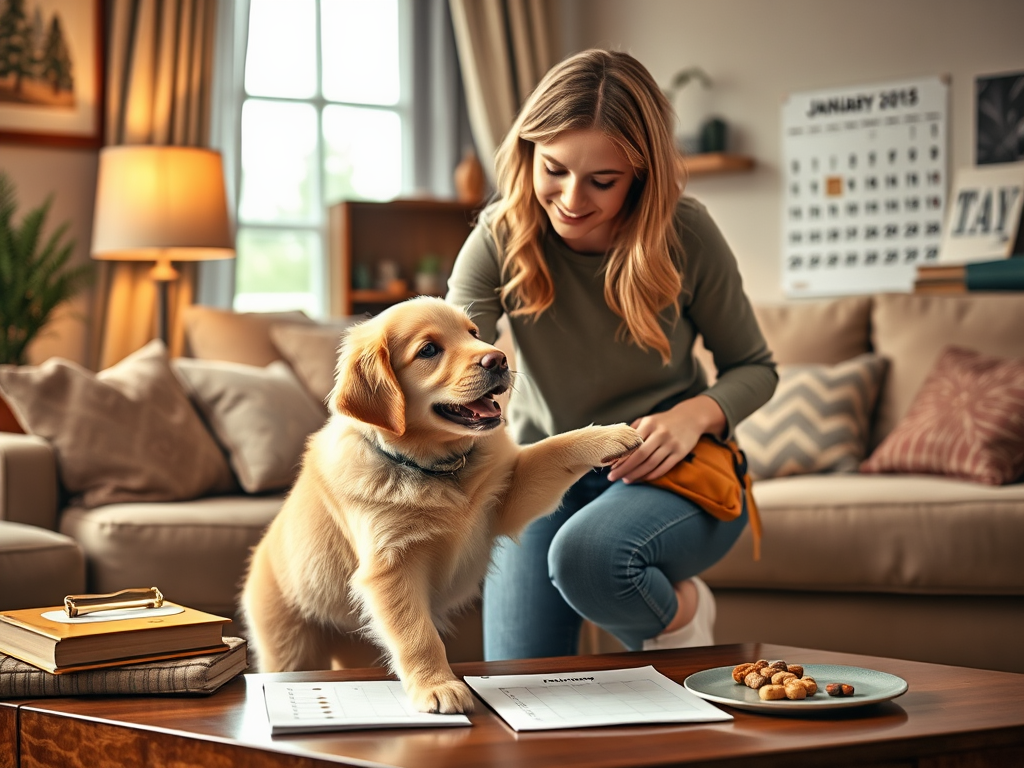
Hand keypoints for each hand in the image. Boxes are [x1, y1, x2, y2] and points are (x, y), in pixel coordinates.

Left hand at [607, 395, 725, 483]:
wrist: (691, 417)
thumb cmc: (663, 421)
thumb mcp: (648, 420)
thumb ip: (633, 431)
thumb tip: (614, 447)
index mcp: (649, 424)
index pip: (631, 443)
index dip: (619, 456)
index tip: (609, 466)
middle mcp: (661, 433)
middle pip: (639, 456)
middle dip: (624, 469)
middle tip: (612, 478)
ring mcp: (671, 444)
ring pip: (651, 464)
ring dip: (636, 474)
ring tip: (626, 480)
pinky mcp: (680, 453)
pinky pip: (664, 467)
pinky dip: (651, 475)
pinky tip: (642, 478)